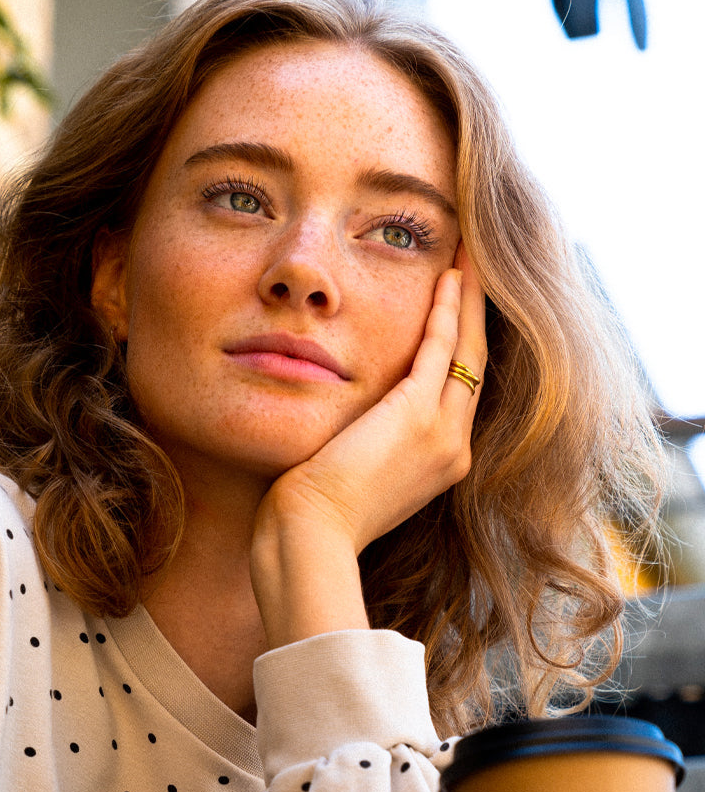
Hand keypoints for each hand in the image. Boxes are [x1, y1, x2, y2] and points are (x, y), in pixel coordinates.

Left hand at [250, 244, 486, 646]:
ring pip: (468, 349)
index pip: (460, 391)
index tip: (461, 305)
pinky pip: (442, 348)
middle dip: (478, 311)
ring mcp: (442, 434)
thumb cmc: (313, 517)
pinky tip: (450, 274)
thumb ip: (366, 443)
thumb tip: (351, 422)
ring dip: (471, 296)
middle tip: (480, 261)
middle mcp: (453, 449)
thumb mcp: (351, 475)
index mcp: (439, 464)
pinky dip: (448, 308)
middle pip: (476, 364)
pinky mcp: (418, 417)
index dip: (463, 343)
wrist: (310, 540)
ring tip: (472, 251)